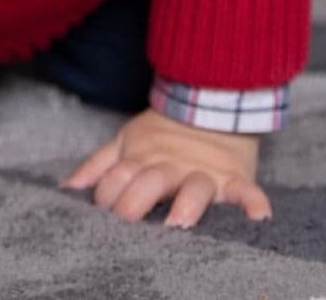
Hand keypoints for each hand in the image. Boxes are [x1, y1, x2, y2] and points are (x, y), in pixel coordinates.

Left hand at [59, 108, 269, 227]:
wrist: (211, 101)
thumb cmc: (162, 134)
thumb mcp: (126, 142)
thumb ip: (98, 166)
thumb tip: (67, 190)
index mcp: (143, 159)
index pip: (118, 177)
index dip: (107, 195)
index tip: (101, 214)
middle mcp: (172, 167)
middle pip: (152, 182)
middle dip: (138, 201)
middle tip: (129, 224)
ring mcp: (205, 173)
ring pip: (197, 187)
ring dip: (189, 203)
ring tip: (180, 223)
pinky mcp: (235, 177)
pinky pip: (248, 191)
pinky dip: (254, 204)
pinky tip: (257, 218)